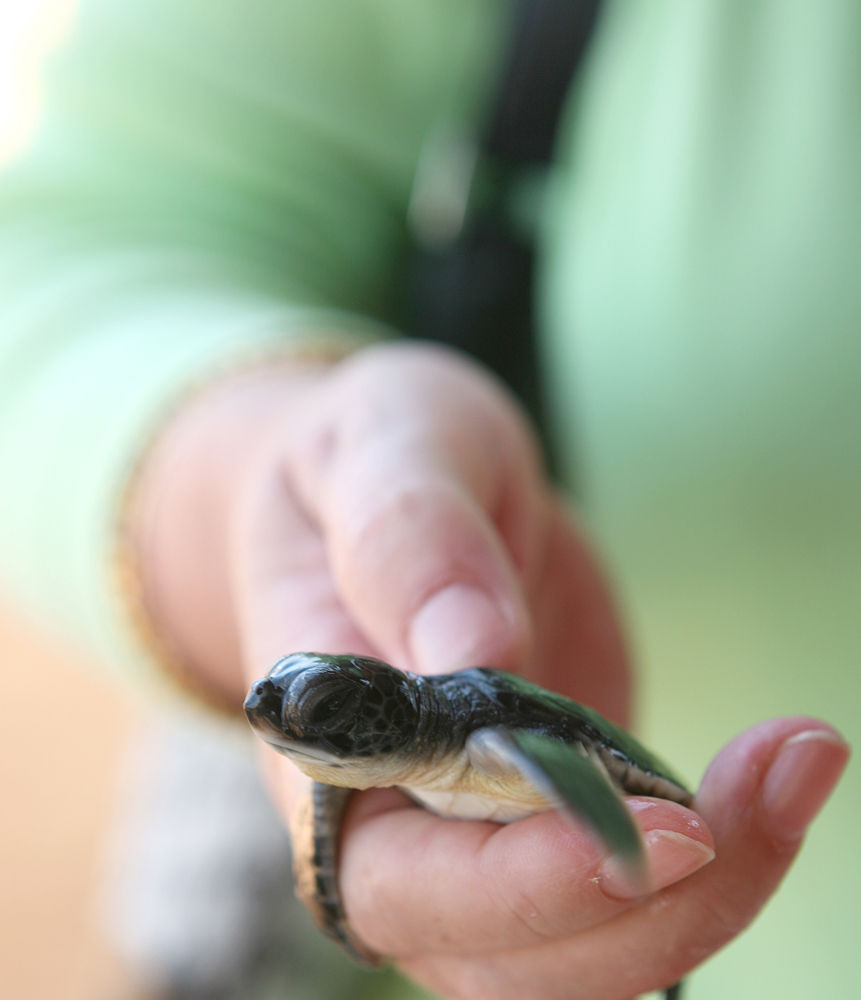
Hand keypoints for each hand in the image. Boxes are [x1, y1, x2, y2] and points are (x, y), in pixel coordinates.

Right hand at [134, 341, 848, 998]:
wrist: (394, 488)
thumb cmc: (362, 460)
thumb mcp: (381, 446)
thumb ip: (409, 534)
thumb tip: (470, 645)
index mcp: (328, 748)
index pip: (396, 880)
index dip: (516, 889)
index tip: (652, 829)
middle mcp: (395, 819)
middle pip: (510, 956)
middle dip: (646, 906)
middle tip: (772, 779)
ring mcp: (480, 823)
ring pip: (588, 949)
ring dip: (713, 888)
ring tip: (795, 758)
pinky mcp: (555, 802)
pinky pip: (637, 886)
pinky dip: (726, 854)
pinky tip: (775, 766)